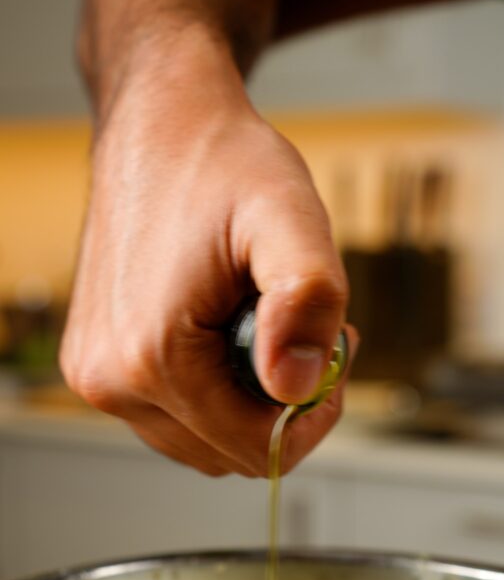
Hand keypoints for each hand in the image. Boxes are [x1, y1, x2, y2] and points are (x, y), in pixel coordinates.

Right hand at [61, 34, 355, 476]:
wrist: (159, 125)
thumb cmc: (222, 165)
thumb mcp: (288, 217)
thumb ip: (306, 300)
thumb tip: (299, 387)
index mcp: (153, 360)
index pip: (257, 450)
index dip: (312, 416)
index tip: (331, 354)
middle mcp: (110, 382)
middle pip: (228, 454)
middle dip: (279, 407)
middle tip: (301, 331)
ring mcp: (96, 377)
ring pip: (201, 441)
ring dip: (246, 401)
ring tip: (264, 323)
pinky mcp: (96, 365)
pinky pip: (173, 417)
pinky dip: (212, 391)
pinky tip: (225, 331)